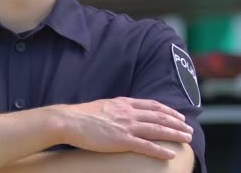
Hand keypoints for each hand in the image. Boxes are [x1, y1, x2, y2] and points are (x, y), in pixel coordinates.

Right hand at [55, 97, 193, 159]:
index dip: (168, 110)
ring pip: (157, 130)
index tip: (178, 115)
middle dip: (177, 123)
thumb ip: (115, 108)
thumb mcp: (102, 105)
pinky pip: (146, 146)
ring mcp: (126, 126)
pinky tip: (170, 154)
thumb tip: (120, 112)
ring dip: (175, 134)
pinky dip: (160, 150)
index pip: (152, 105)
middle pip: (159, 117)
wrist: (69, 121)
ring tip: (187, 139)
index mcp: (123, 104)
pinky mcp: (122, 140)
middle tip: (189, 129)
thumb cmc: (81, 115)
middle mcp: (128, 113)